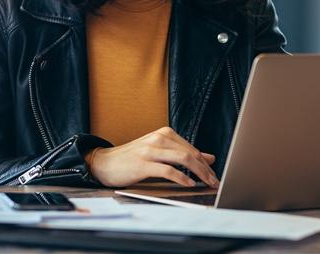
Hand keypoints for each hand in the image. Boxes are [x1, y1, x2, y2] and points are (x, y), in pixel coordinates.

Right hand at [86, 127, 218, 187]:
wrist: (104, 162)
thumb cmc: (133, 159)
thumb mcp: (160, 152)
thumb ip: (182, 153)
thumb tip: (209, 158)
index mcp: (165, 134)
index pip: (192, 148)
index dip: (205, 163)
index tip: (214, 174)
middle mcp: (159, 138)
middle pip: (190, 153)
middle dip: (206, 169)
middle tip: (215, 181)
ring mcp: (151, 150)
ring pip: (183, 159)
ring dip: (199, 173)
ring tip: (206, 183)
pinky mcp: (143, 164)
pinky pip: (168, 170)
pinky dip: (181, 178)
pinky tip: (189, 184)